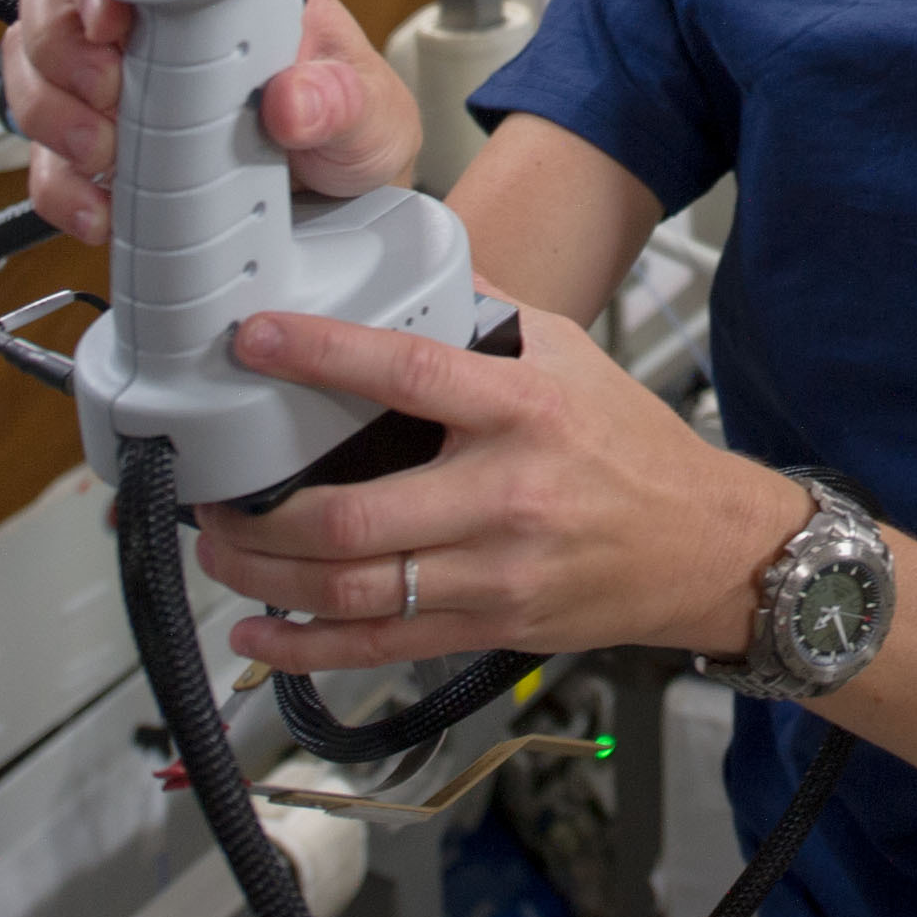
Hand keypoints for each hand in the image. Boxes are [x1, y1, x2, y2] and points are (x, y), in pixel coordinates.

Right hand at [5, 0, 418, 246]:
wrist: (346, 202)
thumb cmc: (352, 127)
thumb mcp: (367, 110)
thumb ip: (339, 101)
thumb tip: (293, 100)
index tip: (110, 20)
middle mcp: (157, 32)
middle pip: (54, 4)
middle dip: (62, 50)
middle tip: (108, 96)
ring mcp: (122, 90)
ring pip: (34, 75)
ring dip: (52, 116)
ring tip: (103, 155)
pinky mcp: (104, 154)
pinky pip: (46, 162)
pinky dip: (59, 187)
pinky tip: (98, 208)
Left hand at [191, 299, 810, 670]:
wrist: (703, 546)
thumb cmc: (631, 447)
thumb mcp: (571, 354)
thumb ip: (488, 313)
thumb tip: (412, 268)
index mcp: (523, 410)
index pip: (409, 372)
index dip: (322, 353)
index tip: (256, 337)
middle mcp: (505, 495)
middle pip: (353, 517)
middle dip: (261, 514)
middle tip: (213, 494)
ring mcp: (495, 573)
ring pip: (351, 591)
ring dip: (265, 578)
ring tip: (220, 553)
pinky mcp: (489, 627)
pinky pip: (378, 648)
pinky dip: (304, 649)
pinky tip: (257, 634)